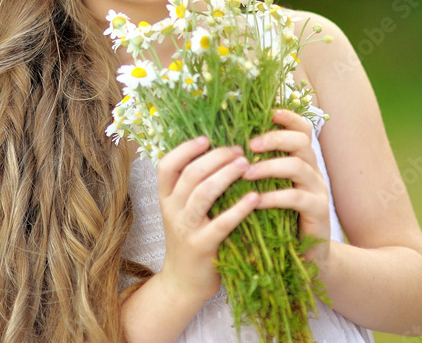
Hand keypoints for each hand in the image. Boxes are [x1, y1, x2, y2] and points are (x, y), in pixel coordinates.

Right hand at [155, 136, 259, 304]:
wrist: (184, 282)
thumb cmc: (191, 238)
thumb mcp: (183, 210)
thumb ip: (193, 186)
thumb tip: (219, 151)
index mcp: (166, 197)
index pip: (167, 165)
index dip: (186, 148)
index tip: (207, 138)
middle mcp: (172, 210)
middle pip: (190, 174)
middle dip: (216, 157)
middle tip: (239, 149)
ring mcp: (185, 229)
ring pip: (203, 193)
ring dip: (226, 175)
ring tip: (246, 164)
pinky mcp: (202, 247)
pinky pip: (221, 223)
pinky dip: (239, 208)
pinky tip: (255, 197)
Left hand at [243, 108, 331, 269]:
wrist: (303, 259)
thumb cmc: (278, 220)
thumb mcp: (267, 190)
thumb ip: (256, 169)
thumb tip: (226, 147)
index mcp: (300, 161)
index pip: (301, 129)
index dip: (288, 117)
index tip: (268, 113)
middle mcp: (312, 171)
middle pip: (301, 141)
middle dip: (274, 138)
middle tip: (249, 145)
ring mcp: (317, 191)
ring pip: (298, 166)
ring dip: (269, 166)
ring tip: (245, 173)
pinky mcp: (318, 212)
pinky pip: (297, 198)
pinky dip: (274, 197)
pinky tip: (256, 201)